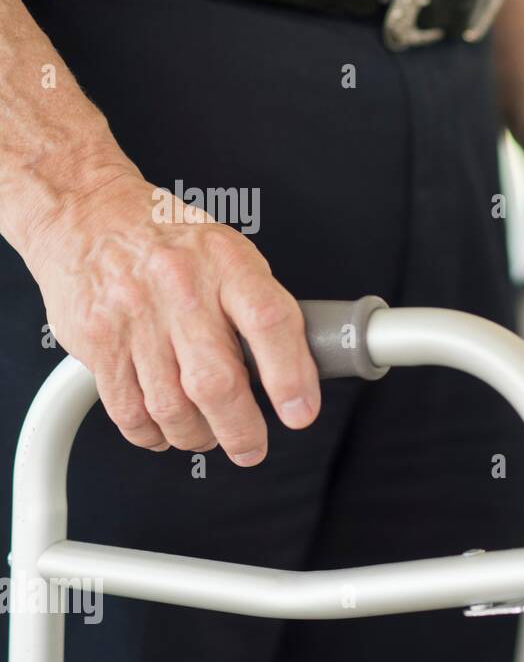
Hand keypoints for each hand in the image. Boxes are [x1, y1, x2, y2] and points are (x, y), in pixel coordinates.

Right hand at [28, 164, 320, 464]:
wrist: (85, 214)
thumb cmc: (170, 239)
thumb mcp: (231, 253)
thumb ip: (261, 307)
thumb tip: (296, 371)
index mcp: (227, 263)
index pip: (269, 322)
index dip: (291, 376)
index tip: (300, 413)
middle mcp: (180, 288)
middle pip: (216, 381)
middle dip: (241, 430)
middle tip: (251, 447)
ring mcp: (134, 317)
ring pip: (171, 406)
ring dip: (197, 436)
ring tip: (209, 435)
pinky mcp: (97, 342)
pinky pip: (128, 410)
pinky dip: (152, 433)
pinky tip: (166, 430)